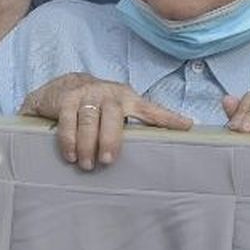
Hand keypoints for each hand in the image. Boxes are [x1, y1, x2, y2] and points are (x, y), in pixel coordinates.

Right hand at [19, 72, 192, 169]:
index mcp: (127, 98)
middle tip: (108, 160)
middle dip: (111, 138)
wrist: (63, 86)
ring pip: (88, 119)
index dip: (167, 117)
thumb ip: (133, 124)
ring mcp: (87, 95)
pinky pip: (68, 120)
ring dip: (87, 143)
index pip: (150, 108)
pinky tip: (70, 155)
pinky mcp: (67, 99)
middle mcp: (109, 94)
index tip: (186, 126)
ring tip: (87, 164)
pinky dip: (68, 139)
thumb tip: (158, 147)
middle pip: (113, 115)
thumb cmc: (97, 105)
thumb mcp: (118, 109)